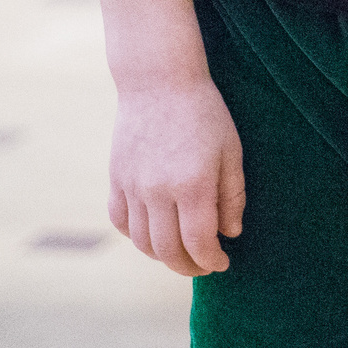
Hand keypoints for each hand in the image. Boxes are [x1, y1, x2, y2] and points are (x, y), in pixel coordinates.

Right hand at [107, 72, 243, 276]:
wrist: (158, 80)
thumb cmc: (204, 112)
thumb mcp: (230, 150)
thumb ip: (232, 195)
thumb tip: (231, 233)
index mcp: (193, 184)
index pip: (198, 242)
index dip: (211, 260)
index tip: (223, 262)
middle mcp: (158, 191)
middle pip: (167, 251)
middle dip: (188, 267)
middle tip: (203, 266)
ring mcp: (132, 186)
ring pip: (142, 242)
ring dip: (162, 256)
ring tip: (181, 253)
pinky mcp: (116, 179)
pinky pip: (121, 222)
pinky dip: (136, 237)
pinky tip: (153, 234)